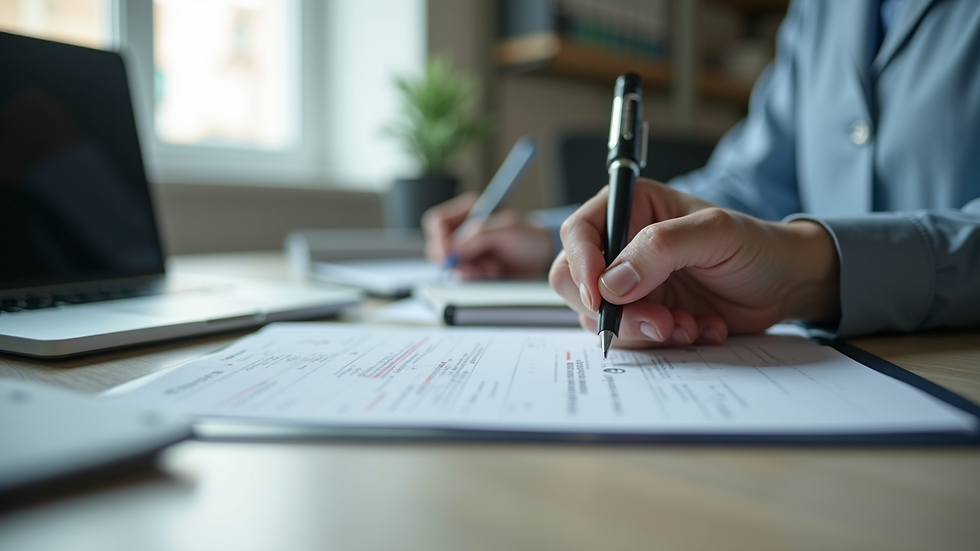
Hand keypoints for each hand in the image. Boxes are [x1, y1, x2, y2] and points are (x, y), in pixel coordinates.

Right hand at [422, 193, 553, 278]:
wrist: (545, 257)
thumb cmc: (531, 237)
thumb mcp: (509, 230)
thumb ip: (480, 234)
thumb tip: (455, 249)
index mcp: (469, 211)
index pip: (437, 222)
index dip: (439, 238)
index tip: (450, 254)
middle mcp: (463, 230)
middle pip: (438, 247)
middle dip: (456, 260)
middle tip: (475, 268)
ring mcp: (467, 251)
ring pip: (449, 265)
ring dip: (467, 271)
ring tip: (492, 269)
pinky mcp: (473, 268)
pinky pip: (461, 277)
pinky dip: (473, 279)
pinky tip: (492, 274)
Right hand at [549, 179, 839, 346]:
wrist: (786, 285)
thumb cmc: (755, 245)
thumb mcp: (714, 233)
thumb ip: (660, 248)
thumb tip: (611, 282)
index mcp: (629, 209)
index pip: (578, 234)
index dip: (581, 266)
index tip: (600, 296)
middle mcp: (621, 247)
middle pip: (576, 283)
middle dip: (614, 310)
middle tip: (658, 322)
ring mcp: (631, 286)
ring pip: (601, 318)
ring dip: (644, 330)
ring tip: (690, 325)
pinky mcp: (644, 316)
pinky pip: (632, 339)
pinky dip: (664, 342)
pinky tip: (701, 329)